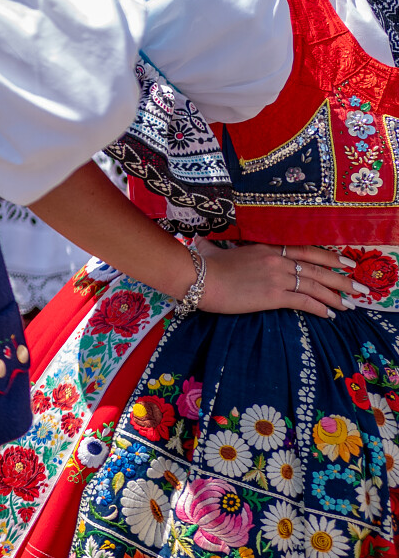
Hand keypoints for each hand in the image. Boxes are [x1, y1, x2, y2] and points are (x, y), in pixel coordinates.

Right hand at [194, 240, 363, 317]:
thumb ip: (214, 246)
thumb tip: (199, 242)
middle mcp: (277, 259)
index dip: (329, 257)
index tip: (346, 263)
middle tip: (359, 287)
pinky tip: (329, 315)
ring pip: (315, 286)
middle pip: (317, 269)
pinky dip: (319, 308)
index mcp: (266, 247)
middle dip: (342, 279)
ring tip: (348, 306)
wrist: (198, 278)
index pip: (306, 251)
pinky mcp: (273, 295)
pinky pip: (304, 301)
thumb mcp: (214, 250)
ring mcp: (277, 277)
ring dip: (335, 297)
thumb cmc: (201, 265)